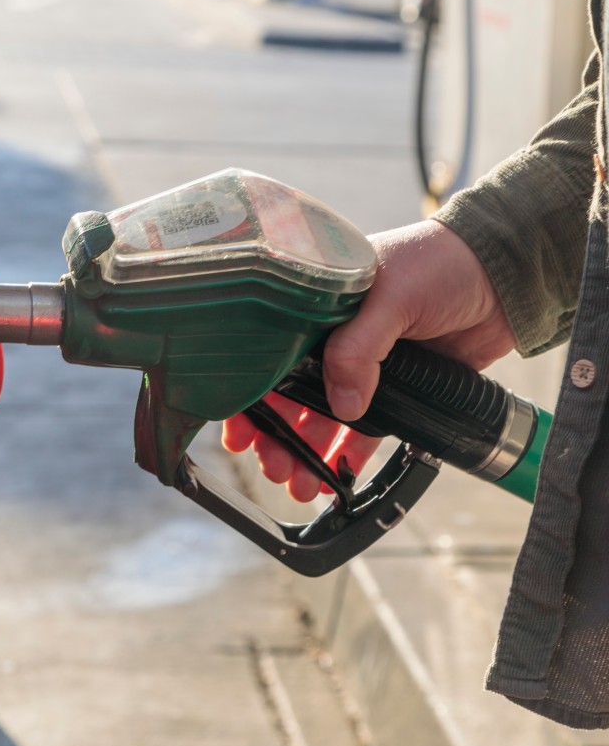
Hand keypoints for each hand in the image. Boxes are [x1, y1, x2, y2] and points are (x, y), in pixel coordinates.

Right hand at [223, 220, 516, 501]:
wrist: (505, 272)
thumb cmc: (441, 262)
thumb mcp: (390, 295)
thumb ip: (359, 348)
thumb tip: (341, 406)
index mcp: (314, 303)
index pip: (266, 353)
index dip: (249, 394)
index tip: (240, 431)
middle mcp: (330, 335)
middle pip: (288, 394)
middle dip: (277, 435)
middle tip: (273, 467)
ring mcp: (363, 363)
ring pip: (321, 417)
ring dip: (307, 452)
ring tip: (300, 484)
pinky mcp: (396, 386)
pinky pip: (364, 428)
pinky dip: (347, 453)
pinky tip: (333, 477)